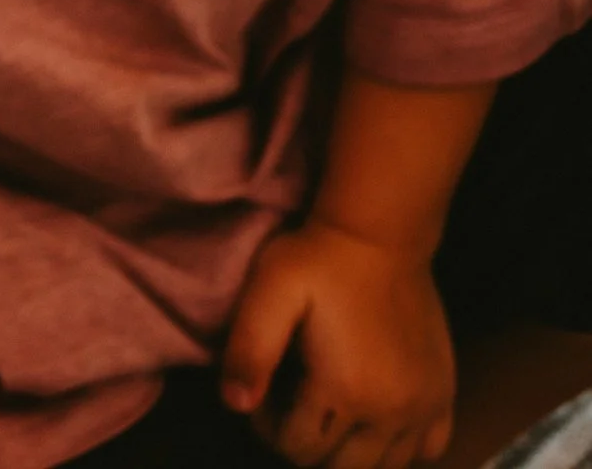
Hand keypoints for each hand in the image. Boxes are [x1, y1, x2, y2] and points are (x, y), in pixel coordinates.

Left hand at [221, 218, 456, 467]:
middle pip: (341, 466)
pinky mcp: (444, 392)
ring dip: (349, 452)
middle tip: (289, 404)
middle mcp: (390, 409)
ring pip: (384, 467)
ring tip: (325, 411)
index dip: (268, 427)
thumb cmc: (316, 259)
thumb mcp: (268, 295)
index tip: (262, 391)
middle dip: (305, 446)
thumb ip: (249, 351)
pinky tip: (374, 420)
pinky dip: (399, 448)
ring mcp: (423, 405)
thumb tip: (234, 405)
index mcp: (344, 390)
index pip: (297, 447)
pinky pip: (428, 449)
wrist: (380, 234)